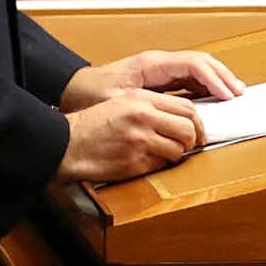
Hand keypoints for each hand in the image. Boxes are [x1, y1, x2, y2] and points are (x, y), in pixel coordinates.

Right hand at [55, 88, 202, 182]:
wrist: (67, 144)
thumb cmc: (93, 124)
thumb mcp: (123, 102)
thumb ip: (152, 106)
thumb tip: (183, 118)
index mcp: (142, 99)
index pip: (186, 108)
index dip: (197, 122)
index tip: (198, 130)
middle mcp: (143, 118)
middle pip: (188, 130)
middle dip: (192, 140)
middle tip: (188, 145)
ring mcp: (140, 141)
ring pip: (178, 150)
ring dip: (175, 154)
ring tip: (163, 153)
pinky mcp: (134, 163)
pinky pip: (161, 166)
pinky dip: (159, 165)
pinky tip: (146, 160)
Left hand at [60, 48, 242, 112]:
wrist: (75, 88)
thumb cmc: (91, 94)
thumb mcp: (116, 102)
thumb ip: (146, 105)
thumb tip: (173, 114)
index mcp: (152, 64)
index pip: (192, 64)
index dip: (214, 79)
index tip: (227, 95)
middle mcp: (159, 63)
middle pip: (201, 62)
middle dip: (223, 76)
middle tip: (240, 93)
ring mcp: (160, 69)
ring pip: (198, 68)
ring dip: (217, 79)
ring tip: (234, 94)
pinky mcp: (160, 78)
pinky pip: (189, 78)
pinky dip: (206, 86)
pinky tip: (215, 98)